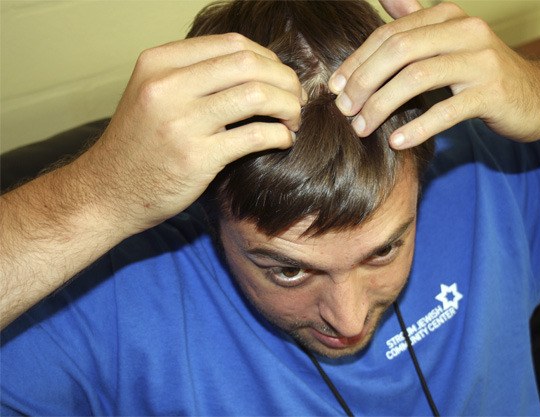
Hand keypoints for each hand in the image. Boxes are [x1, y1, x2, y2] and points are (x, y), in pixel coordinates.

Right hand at [81, 33, 304, 233]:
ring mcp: (181, 122)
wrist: (108, 192)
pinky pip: (255, 135)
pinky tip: (283, 140)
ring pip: (256, 95)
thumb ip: (193, 76)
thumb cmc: (139, 144)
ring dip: (288, 106)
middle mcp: (167, 86)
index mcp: (158, 63)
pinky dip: (280, 135)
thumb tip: (254, 67)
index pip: (231, 44)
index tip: (280, 77)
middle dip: (285, 79)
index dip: (267, 58)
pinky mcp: (197, 157)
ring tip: (294, 119)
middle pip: (248, 64)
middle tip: (296, 98)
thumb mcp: (153, 95)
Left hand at [328, 0, 539, 148]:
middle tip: (344, 110)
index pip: (389, 34)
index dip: (357, 61)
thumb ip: (418, 21)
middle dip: (363, 81)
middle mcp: (465, 30)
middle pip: (398, 51)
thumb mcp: (450, 41)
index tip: (335, 88)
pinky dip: (416, 127)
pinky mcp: (492, 93)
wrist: (538, 97)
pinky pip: (445, 111)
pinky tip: (396, 141)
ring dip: (381, 106)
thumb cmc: (482, 74)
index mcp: (448, 16)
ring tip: (362, 129)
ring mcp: (481, 61)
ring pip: (416, 78)